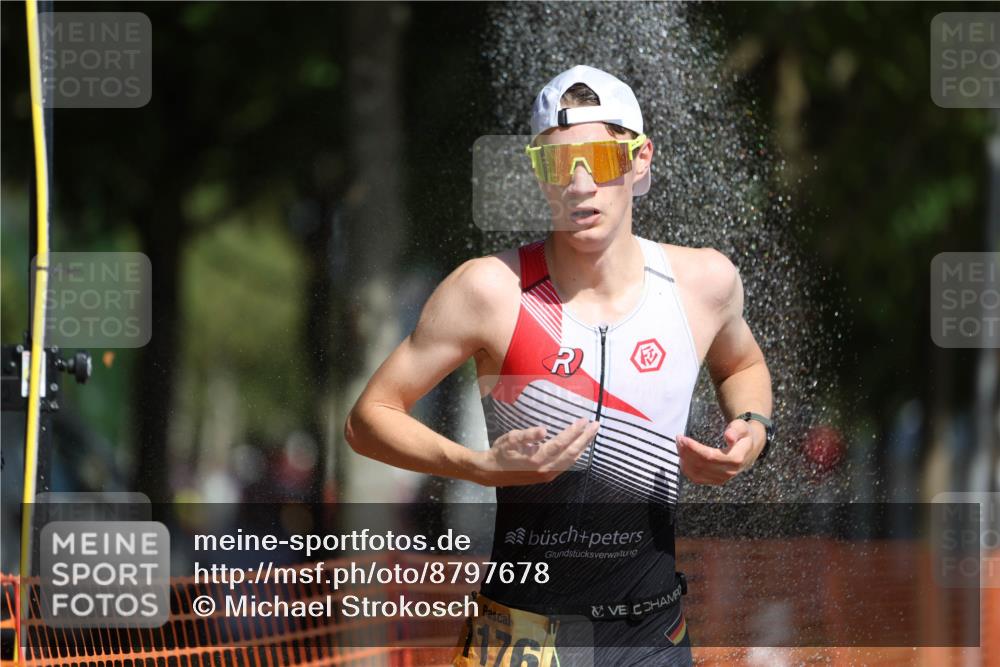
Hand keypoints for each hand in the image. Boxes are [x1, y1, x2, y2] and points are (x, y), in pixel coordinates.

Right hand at [473, 417, 598, 486]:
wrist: (493, 472)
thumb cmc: (501, 452)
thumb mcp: (510, 439)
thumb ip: (527, 434)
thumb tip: (543, 430)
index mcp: (536, 458)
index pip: (561, 443)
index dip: (573, 432)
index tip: (583, 420)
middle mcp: (545, 469)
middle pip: (571, 453)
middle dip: (585, 438)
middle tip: (596, 425)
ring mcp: (547, 475)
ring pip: (571, 461)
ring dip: (582, 447)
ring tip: (591, 435)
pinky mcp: (547, 477)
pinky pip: (566, 466)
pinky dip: (575, 456)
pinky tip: (579, 448)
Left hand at [676, 419, 761, 484]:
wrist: (749, 447)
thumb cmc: (744, 434)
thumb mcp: (742, 427)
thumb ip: (735, 430)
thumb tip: (728, 436)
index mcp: (736, 458)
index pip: (710, 456)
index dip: (694, 448)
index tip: (682, 438)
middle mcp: (729, 471)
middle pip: (701, 464)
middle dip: (686, 451)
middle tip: (679, 438)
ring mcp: (723, 478)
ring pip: (697, 472)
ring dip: (684, 459)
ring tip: (679, 445)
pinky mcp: (716, 481)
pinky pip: (697, 479)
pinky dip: (687, 469)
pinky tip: (682, 458)